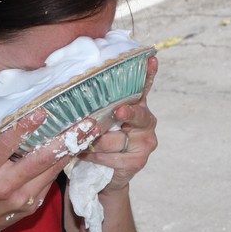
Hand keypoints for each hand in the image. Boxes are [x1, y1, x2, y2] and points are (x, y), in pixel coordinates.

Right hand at [0, 109, 98, 231]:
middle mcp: (4, 185)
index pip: (5, 146)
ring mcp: (21, 197)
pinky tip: (77, 146)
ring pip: (51, 170)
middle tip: (87, 123)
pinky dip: (64, 163)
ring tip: (91, 130)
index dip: (23, 129)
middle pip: (39, 160)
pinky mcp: (32, 204)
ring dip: (73, 149)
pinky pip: (50, 180)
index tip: (41, 113)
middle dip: (65, 140)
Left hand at [79, 56, 158, 190]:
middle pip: (136, 115)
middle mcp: (146, 122)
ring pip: (114, 139)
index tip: (151, 59)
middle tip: (118, 112)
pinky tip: (85, 154)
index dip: (148, 73)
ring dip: (93, 141)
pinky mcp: (137, 162)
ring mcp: (145, 143)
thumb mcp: (104, 119)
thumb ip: (102, 105)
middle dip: (126, 113)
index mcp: (138, 106)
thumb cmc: (104, 138)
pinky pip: (110, 157)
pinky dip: (93, 156)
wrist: (109, 172)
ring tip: (79, 141)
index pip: (144, 86)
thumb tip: (79, 85)